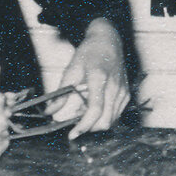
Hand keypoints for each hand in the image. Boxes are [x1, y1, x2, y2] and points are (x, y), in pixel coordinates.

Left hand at [59, 18, 129, 139]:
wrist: (108, 41)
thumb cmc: (89, 53)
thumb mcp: (71, 70)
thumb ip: (61, 93)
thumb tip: (50, 112)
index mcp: (99, 78)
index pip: (95, 109)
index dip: (83, 125)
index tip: (72, 134)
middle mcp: (114, 87)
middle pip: (105, 120)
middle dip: (89, 129)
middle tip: (74, 127)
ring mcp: (122, 92)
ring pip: (111, 121)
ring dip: (96, 125)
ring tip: (83, 116)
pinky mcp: (126, 95)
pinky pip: (116, 115)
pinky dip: (104, 119)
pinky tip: (94, 111)